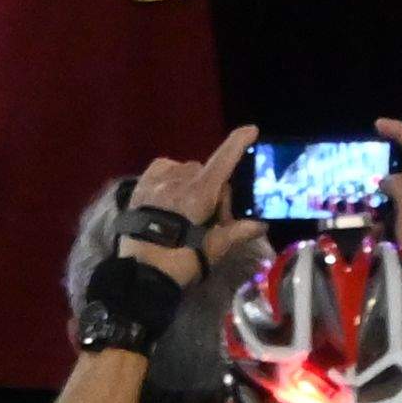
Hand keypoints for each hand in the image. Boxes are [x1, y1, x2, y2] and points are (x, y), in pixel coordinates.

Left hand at [125, 131, 255, 283]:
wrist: (140, 273)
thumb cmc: (180, 261)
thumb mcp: (214, 248)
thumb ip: (238, 232)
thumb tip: (262, 225)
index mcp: (200, 193)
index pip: (223, 160)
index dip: (238, 142)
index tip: (251, 129)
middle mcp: (179, 179)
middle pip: (207, 172)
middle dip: (215, 189)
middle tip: (214, 218)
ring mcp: (157, 181)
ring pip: (185, 170)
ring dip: (193, 183)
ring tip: (189, 209)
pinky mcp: (141, 187)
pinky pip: (163, 169)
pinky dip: (172, 175)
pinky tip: (171, 192)